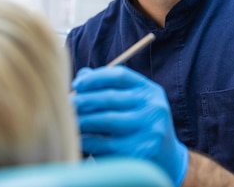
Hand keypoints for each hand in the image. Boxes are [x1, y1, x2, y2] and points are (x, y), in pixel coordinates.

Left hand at [71, 66, 188, 185]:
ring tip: (68, 120)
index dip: (95, 78)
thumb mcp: (133, 102)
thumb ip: (110, 87)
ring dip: (82, 120)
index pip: (120, 75)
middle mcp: (153, 108)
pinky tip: (77, 139)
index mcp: (150, 91)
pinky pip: (105, 144)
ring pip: (106, 120)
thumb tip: (82, 76)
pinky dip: (87, 140)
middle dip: (84, 100)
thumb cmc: (139, 124)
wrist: (165, 158)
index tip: (77, 85)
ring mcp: (149, 131)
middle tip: (67, 104)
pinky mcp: (140, 152)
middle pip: (110, 98)